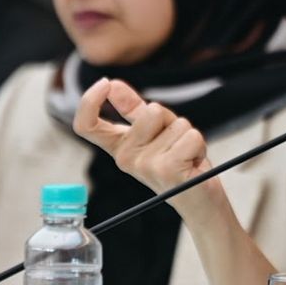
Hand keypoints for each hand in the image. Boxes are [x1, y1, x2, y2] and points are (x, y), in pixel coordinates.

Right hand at [72, 79, 218, 210]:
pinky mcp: (166, 170)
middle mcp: (125, 158)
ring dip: (187, 135)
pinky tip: (193, 164)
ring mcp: (144, 165)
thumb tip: (113, 85)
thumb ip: (132, 109)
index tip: (105, 84)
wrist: (199, 200)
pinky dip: (199, 145)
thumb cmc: (178, 163)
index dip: (89, 100)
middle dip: (171, 120)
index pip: (86, 125)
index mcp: (119, 147)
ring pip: (176, 123)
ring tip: (185, 156)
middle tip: (174, 144)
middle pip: (151, 110)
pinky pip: (191, 136)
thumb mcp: (153, 133)